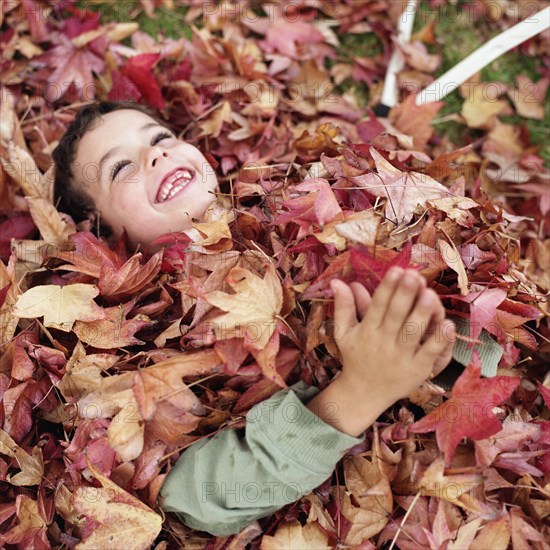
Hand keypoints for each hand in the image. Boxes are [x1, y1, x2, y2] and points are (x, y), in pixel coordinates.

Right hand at [329, 267, 455, 405]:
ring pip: (413, 332)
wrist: (365, 393)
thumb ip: (343, 306)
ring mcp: (401, 356)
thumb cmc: (356, 356)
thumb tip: (337, 280)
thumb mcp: (344, 332)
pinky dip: (439, 340)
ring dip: (422, 313)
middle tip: (413, 275)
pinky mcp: (418, 369)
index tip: (396, 269)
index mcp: (367, 330)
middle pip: (395, 315)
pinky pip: (429, 353)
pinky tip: (447, 324)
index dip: (387, 287)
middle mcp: (383, 341)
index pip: (377, 305)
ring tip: (430, 294)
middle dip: (404, 294)